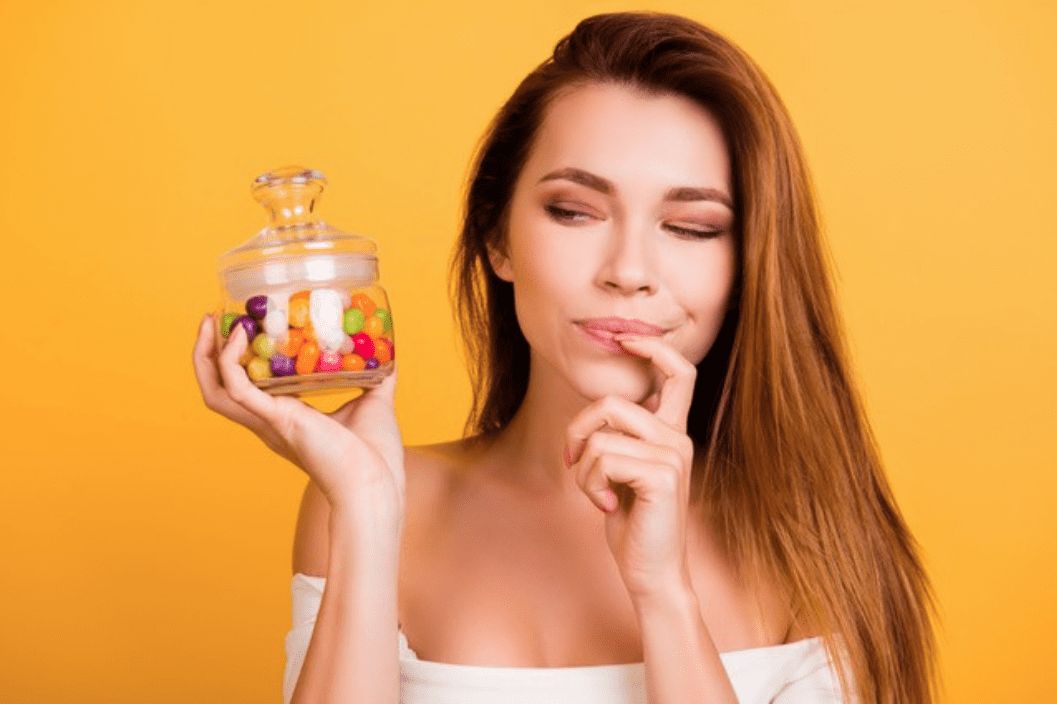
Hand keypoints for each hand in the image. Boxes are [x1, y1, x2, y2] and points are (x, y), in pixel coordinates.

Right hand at [192, 315, 404, 513]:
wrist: (377, 482)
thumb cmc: (376, 454)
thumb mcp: (374, 402)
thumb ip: (376, 377)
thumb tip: (386, 354)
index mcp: (287, 418)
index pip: (245, 388)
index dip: (234, 360)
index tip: (237, 326)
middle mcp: (270, 422)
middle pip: (218, 389)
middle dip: (207, 354)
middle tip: (210, 320)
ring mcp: (270, 422)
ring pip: (216, 390)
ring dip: (205, 356)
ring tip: (208, 323)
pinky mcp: (277, 420)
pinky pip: (237, 389)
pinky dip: (230, 362)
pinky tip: (238, 335)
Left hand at [565, 334, 696, 599]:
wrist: (652, 571)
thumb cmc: (633, 523)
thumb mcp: (622, 472)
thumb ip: (618, 439)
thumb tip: (593, 416)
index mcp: (671, 432)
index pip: (679, 371)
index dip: (653, 347)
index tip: (626, 340)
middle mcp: (677, 438)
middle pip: (613, 401)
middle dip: (578, 429)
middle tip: (573, 460)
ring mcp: (673, 455)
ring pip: (601, 433)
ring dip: (584, 468)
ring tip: (597, 494)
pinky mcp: (662, 475)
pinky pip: (603, 458)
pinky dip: (590, 484)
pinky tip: (607, 507)